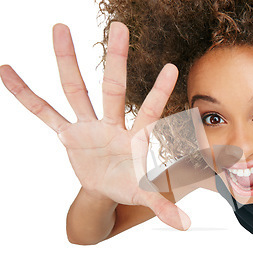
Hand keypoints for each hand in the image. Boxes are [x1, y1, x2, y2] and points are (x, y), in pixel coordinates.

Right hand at [0, 22, 189, 230]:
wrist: (107, 188)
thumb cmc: (130, 185)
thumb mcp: (145, 196)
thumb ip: (163, 206)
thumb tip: (185, 225)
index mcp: (135, 138)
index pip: (150, 111)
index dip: (158, 91)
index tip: (170, 67)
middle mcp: (112, 124)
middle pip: (114, 88)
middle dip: (116, 60)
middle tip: (120, 26)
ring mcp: (88, 126)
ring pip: (76, 90)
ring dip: (67, 61)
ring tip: (59, 28)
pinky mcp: (68, 134)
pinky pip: (44, 113)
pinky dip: (26, 95)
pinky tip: (6, 71)